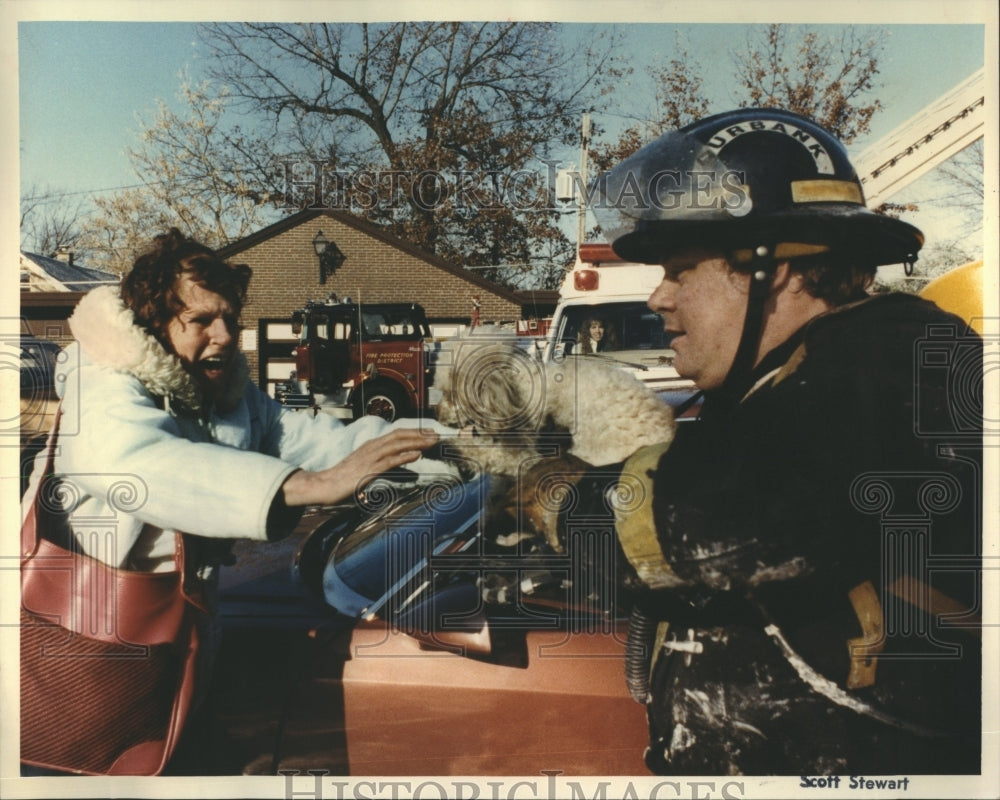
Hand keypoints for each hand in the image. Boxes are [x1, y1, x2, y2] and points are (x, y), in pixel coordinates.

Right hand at [281, 428, 439, 507]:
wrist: (325, 485)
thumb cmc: (343, 478)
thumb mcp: (364, 466)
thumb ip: (378, 462)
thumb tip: (395, 462)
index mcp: (371, 446)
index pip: (396, 434)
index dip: (413, 432)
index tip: (428, 433)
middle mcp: (372, 447)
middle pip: (399, 435)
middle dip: (419, 434)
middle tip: (436, 435)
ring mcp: (370, 458)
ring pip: (397, 445)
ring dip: (416, 442)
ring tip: (431, 442)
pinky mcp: (368, 470)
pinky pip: (390, 461)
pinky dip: (404, 456)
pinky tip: (416, 455)